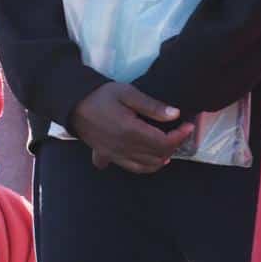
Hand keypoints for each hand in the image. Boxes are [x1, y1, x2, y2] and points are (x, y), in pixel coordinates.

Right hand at [69, 81, 194, 173]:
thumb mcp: (127, 93)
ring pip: (148, 165)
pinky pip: (134, 168)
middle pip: (158, 155)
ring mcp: (116, 155)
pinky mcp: (109, 157)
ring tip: (169, 144)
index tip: (187, 125)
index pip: (164, 142)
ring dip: (163, 157)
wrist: (73, 105)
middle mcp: (124, 147)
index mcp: (130, 131)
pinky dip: (148, 166)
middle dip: (174, 145)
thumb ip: (151, 105)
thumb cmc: (101, 96)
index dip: (180, 136)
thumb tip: (175, 114)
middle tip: (180, 132)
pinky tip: (154, 159)